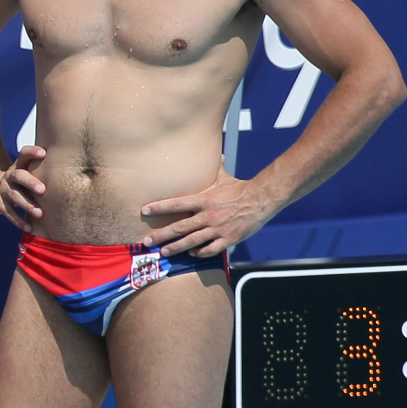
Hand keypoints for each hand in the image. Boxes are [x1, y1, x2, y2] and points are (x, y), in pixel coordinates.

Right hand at [0, 144, 46, 230]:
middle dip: (30, 182)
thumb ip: (42, 167)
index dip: (32, 152)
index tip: (44, 153)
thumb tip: (73, 167)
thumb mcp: (26, 170)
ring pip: (15, 196)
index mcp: (18, 166)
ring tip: (39, 214)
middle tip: (43, 190)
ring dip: (27, 205)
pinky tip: (29, 228)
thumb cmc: (20, 181)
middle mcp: (9, 176)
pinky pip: (9, 213)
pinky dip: (19, 221)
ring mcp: (2, 189)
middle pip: (19, 176)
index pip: (24, 154)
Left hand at [139, 170, 277, 256]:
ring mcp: (218, 228)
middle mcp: (208, 215)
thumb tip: (215, 153)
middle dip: (161, 235)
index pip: (176, 203)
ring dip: (176, 247)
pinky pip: (211, 249)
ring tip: (163, 252)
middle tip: (146, 241)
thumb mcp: (222, 177)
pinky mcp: (229, 239)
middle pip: (179, 227)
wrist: (262, 200)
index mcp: (203, 200)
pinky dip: (200, 252)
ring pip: (192, 241)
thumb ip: (214, 168)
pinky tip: (192, 253)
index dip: (159, 207)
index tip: (144, 211)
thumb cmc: (239, 188)